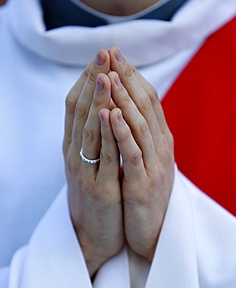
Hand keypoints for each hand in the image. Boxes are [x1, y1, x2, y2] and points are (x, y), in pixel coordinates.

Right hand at [63, 50, 123, 276]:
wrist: (93, 235)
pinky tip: (110, 114)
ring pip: (89, 130)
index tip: (102, 55)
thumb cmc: (97, 193)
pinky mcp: (99, 189)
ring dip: (97, 101)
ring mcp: (85, 171)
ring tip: (104, 74)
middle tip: (103, 52)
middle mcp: (74, 154)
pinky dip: (106, 134)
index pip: (77, 105)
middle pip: (81, 111)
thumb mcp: (91, 161)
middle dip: (92, 81)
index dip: (87, 79)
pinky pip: (104, 157)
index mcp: (74, 146)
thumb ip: (93, 136)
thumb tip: (102, 105)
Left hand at [107, 46, 174, 261]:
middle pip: (145, 105)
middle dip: (127, 77)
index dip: (133, 74)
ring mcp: (154, 164)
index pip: (148, 99)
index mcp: (160, 139)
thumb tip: (127, 106)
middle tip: (112, 52)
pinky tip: (110, 114)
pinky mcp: (144, 184)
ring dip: (124, 98)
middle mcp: (161, 146)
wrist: (151, 230)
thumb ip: (141, 133)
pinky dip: (121, 132)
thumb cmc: (144, 191)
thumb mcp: (145, 158)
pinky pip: (132, 153)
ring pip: (140, 124)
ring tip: (110, 75)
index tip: (115, 53)